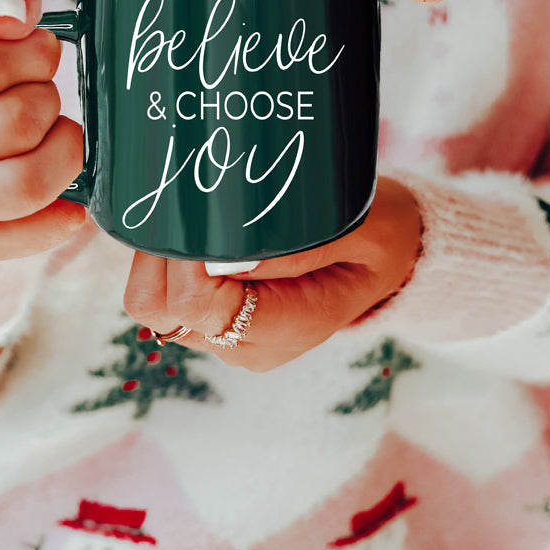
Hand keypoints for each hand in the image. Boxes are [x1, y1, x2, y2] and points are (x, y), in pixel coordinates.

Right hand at [0, 0, 85, 259]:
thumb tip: (6, 15)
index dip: (31, 51)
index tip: (36, 51)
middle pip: (13, 122)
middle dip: (48, 99)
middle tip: (45, 94)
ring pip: (21, 184)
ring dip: (63, 153)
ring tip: (60, 134)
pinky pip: (21, 239)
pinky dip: (60, 218)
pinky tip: (75, 198)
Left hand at [123, 178, 421, 370]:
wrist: (394, 261)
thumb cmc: (383, 237)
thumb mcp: (361, 232)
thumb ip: (302, 248)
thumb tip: (229, 255)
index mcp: (284, 329)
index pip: (199, 306)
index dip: (183, 259)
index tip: (192, 213)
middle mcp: (246, 344)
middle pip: (162, 312)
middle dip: (157, 256)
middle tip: (178, 204)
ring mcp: (230, 335)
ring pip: (156, 305)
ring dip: (157, 257)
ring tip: (184, 210)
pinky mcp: (222, 317)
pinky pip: (171, 295)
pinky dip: (168, 261)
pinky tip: (191, 226)